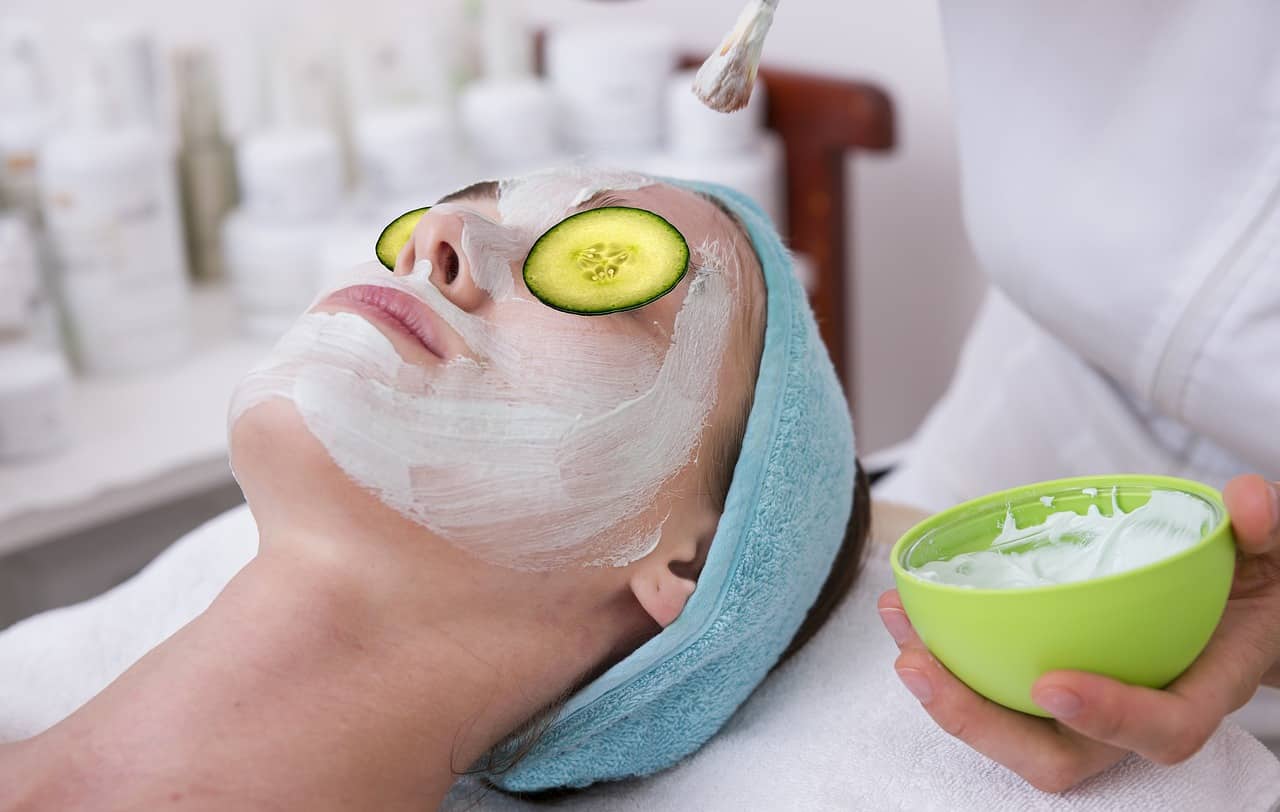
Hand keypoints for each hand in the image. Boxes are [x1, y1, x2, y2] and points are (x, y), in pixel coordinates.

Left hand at [877, 474, 1279, 791]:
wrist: (1239, 607)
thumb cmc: (1251, 584)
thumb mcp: (1271, 555)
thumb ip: (1266, 529)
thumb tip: (1249, 504)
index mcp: (1198, 690)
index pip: (1162, 730)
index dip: (1108, 717)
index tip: (1051, 683)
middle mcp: (1134, 715)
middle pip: (1058, 758)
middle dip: (981, 724)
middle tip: (921, 667)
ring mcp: (1086, 709)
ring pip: (1013, 734)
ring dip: (947, 696)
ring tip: (900, 636)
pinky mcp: (1048, 685)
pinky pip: (994, 694)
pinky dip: (948, 659)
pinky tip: (909, 614)